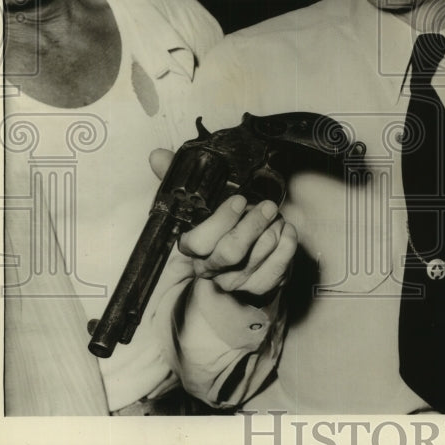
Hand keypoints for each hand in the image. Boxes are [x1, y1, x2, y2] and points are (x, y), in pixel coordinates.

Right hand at [149, 148, 297, 298]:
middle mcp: (212, 269)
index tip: (240, 200)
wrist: (241, 262)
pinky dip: (286, 246)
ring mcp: (236, 281)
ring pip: (257, 258)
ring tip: (276, 217)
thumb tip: (158, 156)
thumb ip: (176, 178)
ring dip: (272, 231)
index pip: (199, 241)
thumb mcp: (199, 202)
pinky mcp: (260, 288)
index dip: (221, 221)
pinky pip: (277, 270)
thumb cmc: (220, 227)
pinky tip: (286, 231)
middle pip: (231, 252)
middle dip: (252, 225)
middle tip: (267, 207)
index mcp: (193, 249)